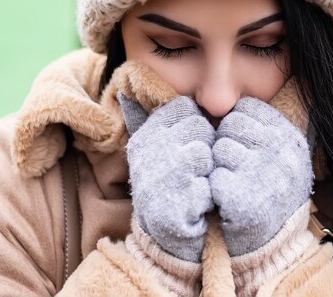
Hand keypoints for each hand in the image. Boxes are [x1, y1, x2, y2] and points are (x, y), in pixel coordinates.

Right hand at [118, 93, 214, 261]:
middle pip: (197, 125)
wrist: (169, 237)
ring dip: (207, 172)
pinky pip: (207, 182)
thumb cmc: (172, 185)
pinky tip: (197, 205)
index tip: (189, 147)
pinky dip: (208, 194)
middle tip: (194, 171)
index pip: (183, 107)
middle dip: (204, 148)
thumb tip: (124, 94)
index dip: (196, 127)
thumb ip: (154, 122)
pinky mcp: (170, 201)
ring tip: (194, 186)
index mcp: (145, 134)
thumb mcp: (161, 150)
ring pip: (204, 152)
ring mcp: (156, 174)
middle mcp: (145, 150)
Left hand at [210, 96, 313, 256]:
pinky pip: (213, 178)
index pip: (247, 108)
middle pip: (231, 124)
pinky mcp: (246, 202)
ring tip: (233, 184)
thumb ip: (258, 126)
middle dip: (226, 144)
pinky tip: (226, 201)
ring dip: (218, 167)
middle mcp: (284, 153)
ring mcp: (267, 176)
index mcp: (291, 136)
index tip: (243, 147)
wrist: (273, 244)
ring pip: (219, 149)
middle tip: (236, 169)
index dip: (236, 127)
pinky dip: (214, 189)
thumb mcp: (276, 152)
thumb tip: (223, 97)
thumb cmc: (267, 189)